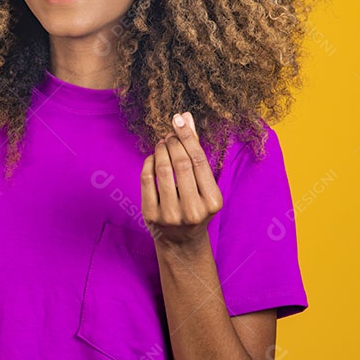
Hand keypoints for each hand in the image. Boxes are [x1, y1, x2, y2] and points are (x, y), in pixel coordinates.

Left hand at [140, 111, 223, 248]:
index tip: (179, 119)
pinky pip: (147, 180)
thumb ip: (196, 151)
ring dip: (160, 150)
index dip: (187, 136)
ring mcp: (171, 215)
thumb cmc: (195, 205)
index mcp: (213, 201)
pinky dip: (149, 163)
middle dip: (173, 142)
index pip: (199, 160)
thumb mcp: (203, 184)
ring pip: (163, 170)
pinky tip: (153, 157)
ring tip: (162, 143)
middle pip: (181, 163)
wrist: (181, 241)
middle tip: (169, 134)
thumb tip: (187, 118)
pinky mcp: (151, 215)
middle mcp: (193, 210)